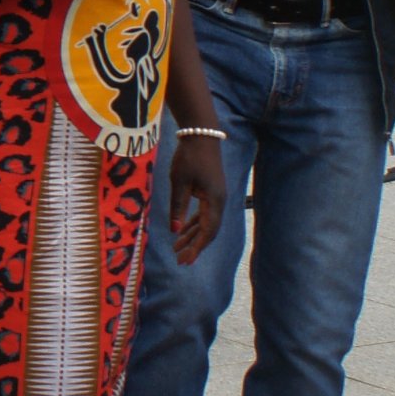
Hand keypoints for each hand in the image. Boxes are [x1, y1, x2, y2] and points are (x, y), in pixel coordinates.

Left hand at [164, 128, 222, 261]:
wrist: (200, 135)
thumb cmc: (189, 157)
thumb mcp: (178, 182)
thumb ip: (177, 207)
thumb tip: (175, 231)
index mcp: (214, 200)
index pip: (208, 231)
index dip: (197, 247)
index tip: (186, 260)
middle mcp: (219, 201)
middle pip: (209, 230)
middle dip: (195, 246)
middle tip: (180, 261)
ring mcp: (216, 197)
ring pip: (206, 223)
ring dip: (193, 236)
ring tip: (177, 249)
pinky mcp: (211, 192)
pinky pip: (204, 213)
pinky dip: (194, 224)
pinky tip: (183, 232)